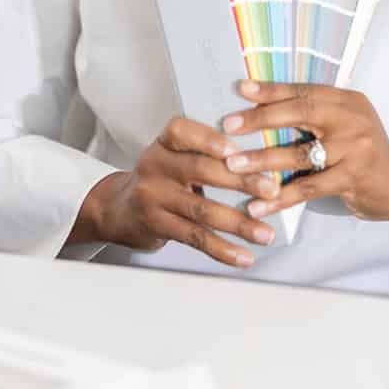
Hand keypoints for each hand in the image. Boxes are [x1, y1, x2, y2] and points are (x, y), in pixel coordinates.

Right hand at [70, 116, 281, 267]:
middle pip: (200, 170)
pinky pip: (195, 238)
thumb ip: (204, 157)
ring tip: (266, 234)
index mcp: (163, 145)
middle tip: (271, 190)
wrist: (117, 210)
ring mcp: (154, 198)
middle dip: (241, 181)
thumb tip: (261, 167)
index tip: (236, 149)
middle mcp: (155, 167)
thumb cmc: (160, 181)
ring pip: (202, 210)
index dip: (209, 139)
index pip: (182, 132)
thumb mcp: (172, 159)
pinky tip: (243, 256)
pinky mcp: (157, 225)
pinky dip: (222, 250)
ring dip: (239, 224)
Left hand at [219, 81, 388, 229]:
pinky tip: (257, 206)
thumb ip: (315, 116)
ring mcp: (354, 149)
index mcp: (347, 101)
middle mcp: (352, 120)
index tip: (241, 89)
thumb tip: (262, 107)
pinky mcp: (353, 178)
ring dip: (262, 161)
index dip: (271, 90)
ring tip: (233, 167)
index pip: (304, 91)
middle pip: (300, 113)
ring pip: (299, 154)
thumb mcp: (346, 125)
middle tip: (228, 126)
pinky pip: (308, 188)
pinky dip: (280, 198)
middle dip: (260, 120)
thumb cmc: (364, 153)